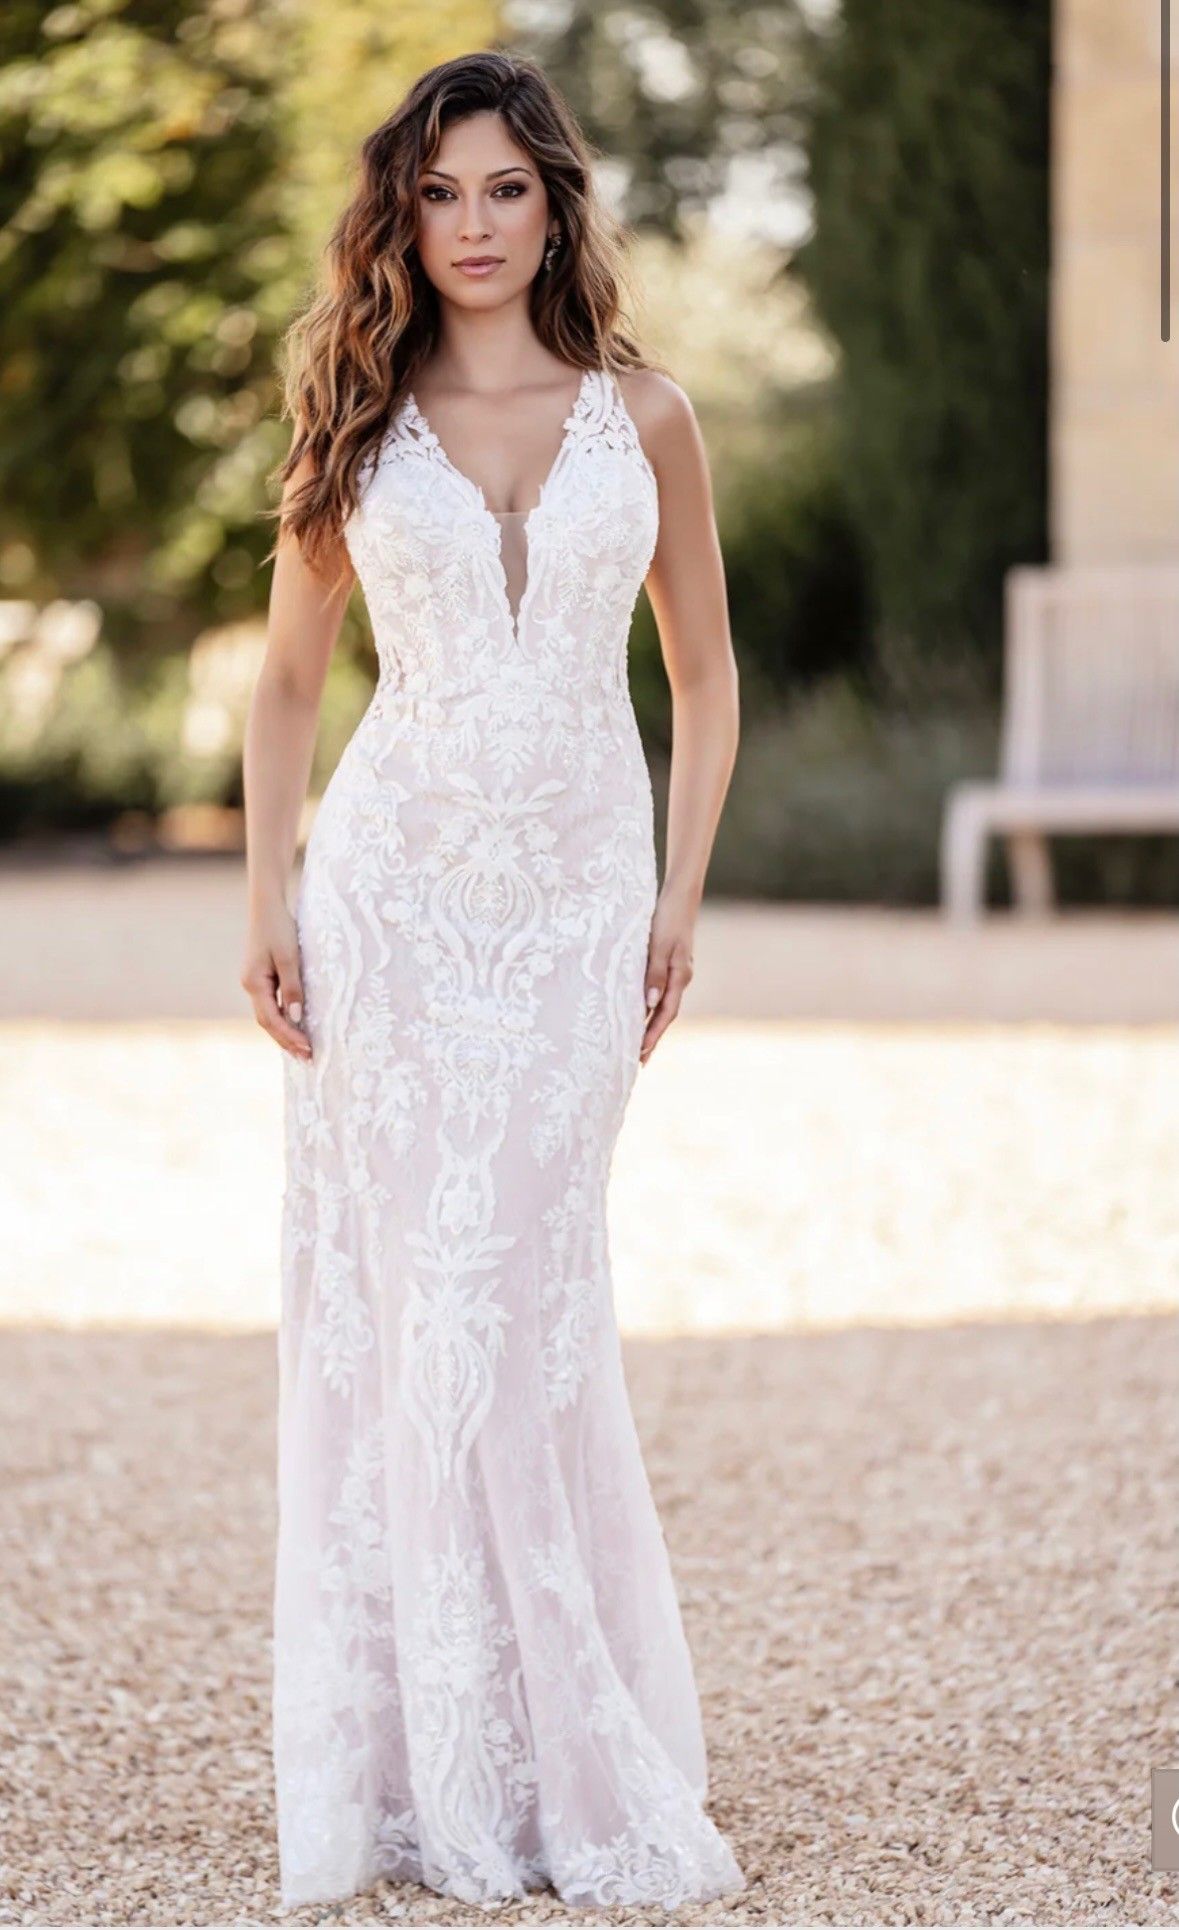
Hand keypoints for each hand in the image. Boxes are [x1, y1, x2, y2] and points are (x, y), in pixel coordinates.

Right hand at [240, 899, 311, 1060]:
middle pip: (267, 1022)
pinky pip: (271, 1005)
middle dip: (286, 1041)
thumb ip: (293, 987)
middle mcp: (250, 986)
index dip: (289, 1036)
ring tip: (302, 1050)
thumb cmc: (279, 928)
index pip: (271, 1019)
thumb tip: (296, 1016)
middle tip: (307, 1058)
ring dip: (285, 1033)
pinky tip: (295, 1026)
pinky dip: (283, 1019)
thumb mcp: (290, 957)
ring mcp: (254, 982)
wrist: (267, 907)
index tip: (307, 1048)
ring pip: (268, 1015)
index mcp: (254, 983)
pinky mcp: (262, 978)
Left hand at [640, 887, 696, 1064]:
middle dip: (653, 1037)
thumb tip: (650, 1005)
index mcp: (680, 976)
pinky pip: (662, 992)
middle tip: (639, 1061)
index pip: (665, 1014)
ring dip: (652, 1024)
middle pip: (666, 1015)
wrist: (681, 897)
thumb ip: (654, 974)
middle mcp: (681, 978)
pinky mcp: (671, 964)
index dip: (653, 1035)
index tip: (641, 1054)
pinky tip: (642, 1012)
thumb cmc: (668, 918)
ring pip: (664, 1005)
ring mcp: (677, 972)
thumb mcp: (659, 945)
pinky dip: (652, 1007)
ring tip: (638, 1044)